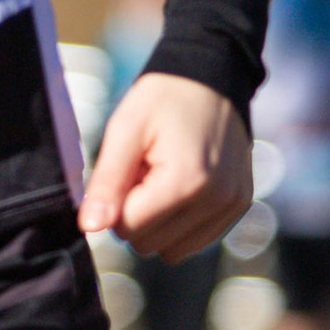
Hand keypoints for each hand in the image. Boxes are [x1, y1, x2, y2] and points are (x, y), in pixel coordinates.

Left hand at [80, 71, 251, 261]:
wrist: (212, 78)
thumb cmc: (164, 99)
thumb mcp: (126, 129)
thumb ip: (107, 182)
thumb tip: (90, 227)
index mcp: (186, 181)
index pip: (129, 229)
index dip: (116, 203)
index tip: (128, 170)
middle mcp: (216, 201)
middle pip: (149, 244)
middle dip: (137, 213)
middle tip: (145, 170)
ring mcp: (232, 206)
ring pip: (173, 251)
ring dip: (159, 223)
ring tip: (163, 177)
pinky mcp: (239, 207)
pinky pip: (196, 241)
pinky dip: (181, 223)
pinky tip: (181, 186)